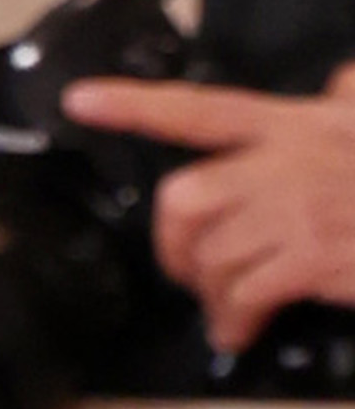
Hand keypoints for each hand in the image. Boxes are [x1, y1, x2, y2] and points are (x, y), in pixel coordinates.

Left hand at [68, 62, 354, 351]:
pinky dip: (233, 319)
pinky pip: (243, 292)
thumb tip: (344, 78)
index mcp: (297, 126)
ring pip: (211, 251)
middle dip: (173, 240)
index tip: (80, 100)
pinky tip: (240, 330)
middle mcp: (288, 161)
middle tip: (186, 266)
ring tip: (224, 307)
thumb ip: (354, 100)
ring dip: (207, 290)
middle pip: (184, 195)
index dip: (135, 104)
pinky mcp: (312, 256)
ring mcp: (299, 209)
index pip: (200, 108)